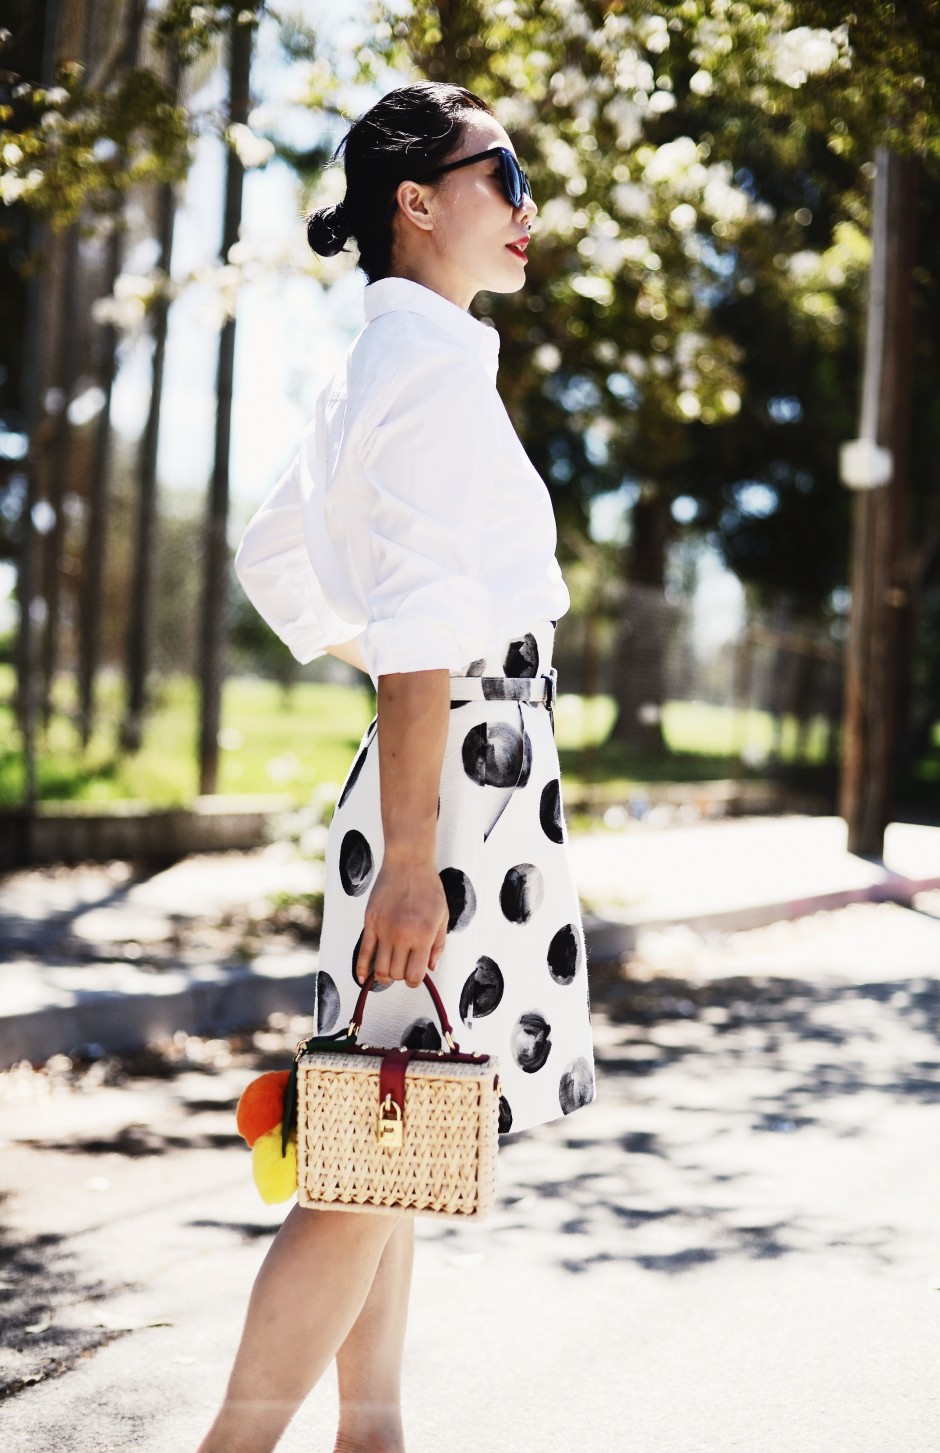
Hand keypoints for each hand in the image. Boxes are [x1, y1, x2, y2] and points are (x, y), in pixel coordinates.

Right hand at [354, 858, 448, 988]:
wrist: (408, 863)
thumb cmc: (429, 888)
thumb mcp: (443, 916)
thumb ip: (438, 945)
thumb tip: (431, 969)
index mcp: (423, 935)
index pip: (415, 975)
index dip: (415, 981)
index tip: (415, 976)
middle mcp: (402, 935)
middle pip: (396, 974)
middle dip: (400, 976)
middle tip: (403, 968)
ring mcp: (384, 929)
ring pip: (380, 968)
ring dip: (384, 976)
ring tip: (388, 971)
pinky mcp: (370, 922)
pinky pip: (363, 952)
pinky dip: (362, 970)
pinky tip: (364, 979)